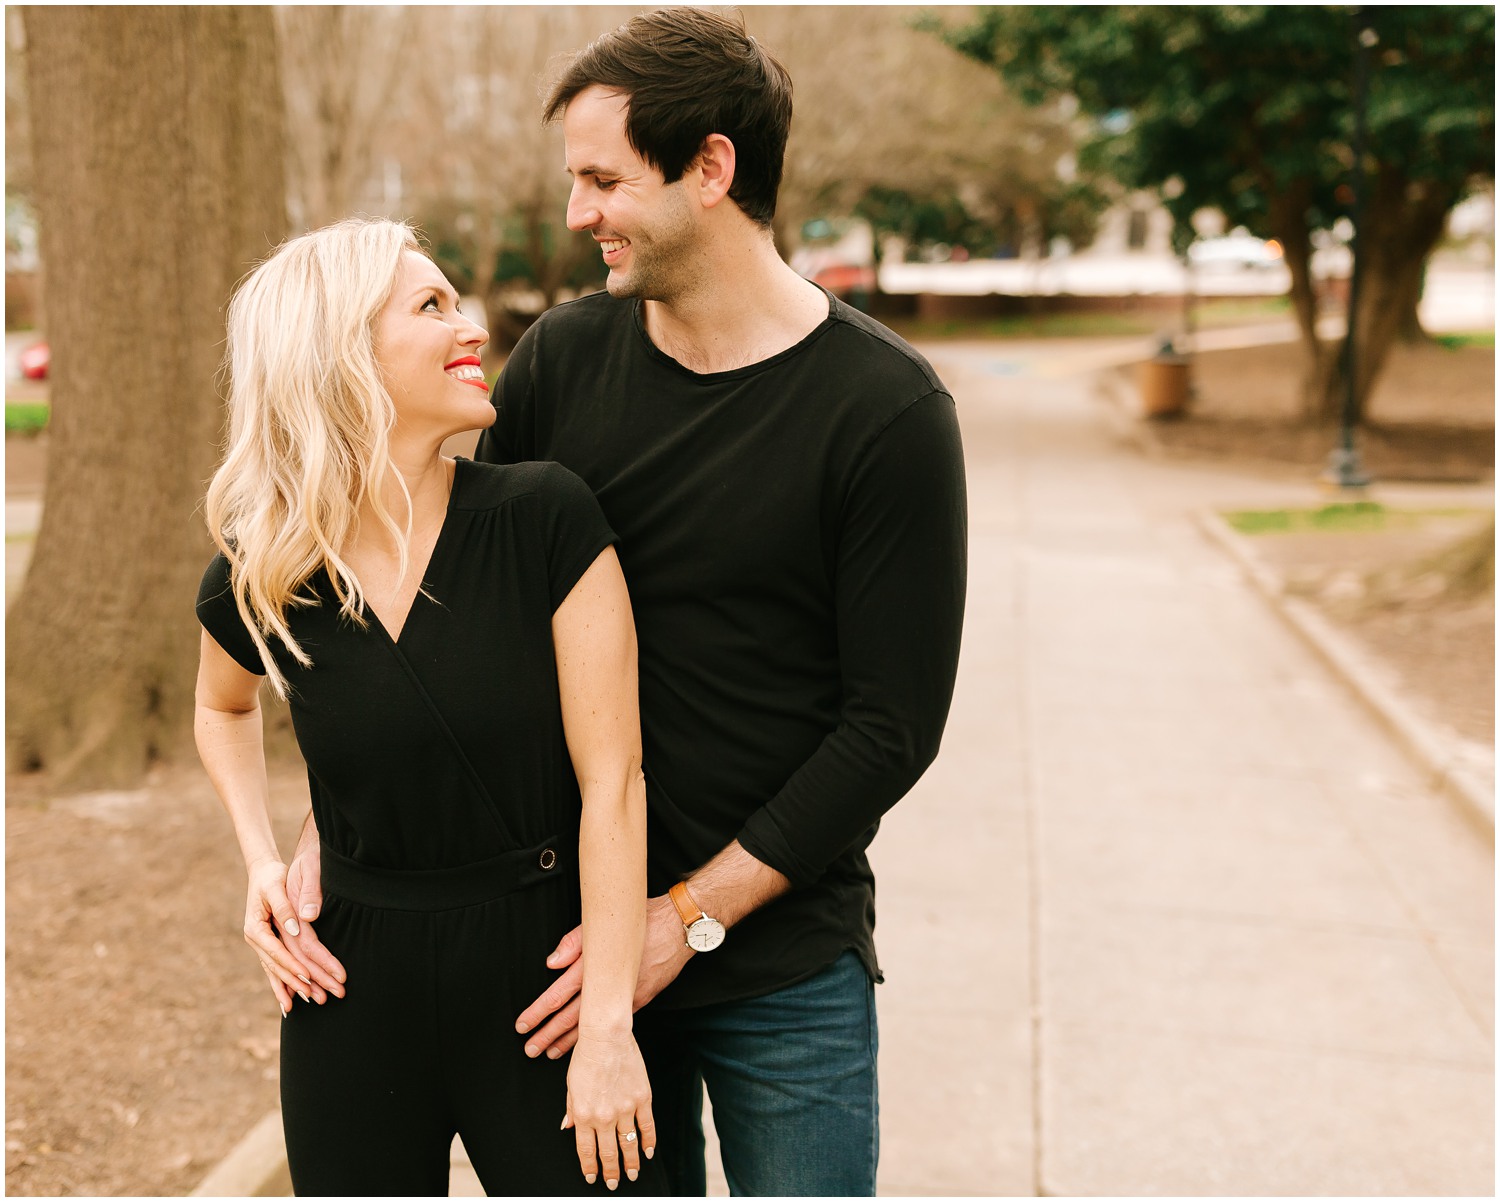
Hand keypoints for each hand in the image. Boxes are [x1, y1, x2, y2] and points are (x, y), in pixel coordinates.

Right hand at [244, 858, 322, 1013]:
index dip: (292, 965)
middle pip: (279, 967)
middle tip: (321, 998)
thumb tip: (295, 928)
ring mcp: (261, 945)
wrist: (262, 871)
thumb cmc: (271, 877)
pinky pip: (275, 969)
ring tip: (311, 1004)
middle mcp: (256, 941)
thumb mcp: (276, 887)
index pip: (277, 952)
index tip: (308, 977)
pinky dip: (283, 984)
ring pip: (277, 972)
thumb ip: (284, 908)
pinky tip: (291, 1002)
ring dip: (294, 989)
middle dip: (300, 984)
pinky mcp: (269, 945)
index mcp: (255, 929)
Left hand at [515, 895, 690, 1058]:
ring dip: (570, 1041)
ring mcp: (626, 997)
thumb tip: (552, 962)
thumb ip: (574, 943)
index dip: (539, 1011)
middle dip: (549, 1034)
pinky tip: (587, 1044)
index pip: (559, 994)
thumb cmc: (642, 919)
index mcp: (595, 966)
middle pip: (571, 1016)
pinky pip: (614, 1023)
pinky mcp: (640, 999)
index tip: (523, 1025)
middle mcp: (609, 986)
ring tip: (551, 1052)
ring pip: (593, 1025)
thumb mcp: (603, 924)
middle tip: (531, 1049)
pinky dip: (598, 1036)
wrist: (679, 927)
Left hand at [562, 1030, 655, 1188]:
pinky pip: (647, 1126)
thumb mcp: (571, 1086)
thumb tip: (568, 1128)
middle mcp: (604, 1116)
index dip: (590, 1167)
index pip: (587, 1150)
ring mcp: (625, 1108)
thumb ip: (572, 1110)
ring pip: (629, 1145)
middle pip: (608, 1153)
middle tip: (614, 1183)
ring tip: (632, 1174)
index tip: (592, 1178)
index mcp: (584, 1114)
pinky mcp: (642, 1098)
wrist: (605, 1036)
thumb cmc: (585, 1057)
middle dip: (611, 1172)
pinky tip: (648, 1152)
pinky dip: (648, 1142)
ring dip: (630, 1163)